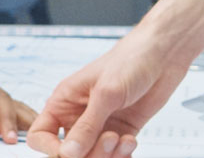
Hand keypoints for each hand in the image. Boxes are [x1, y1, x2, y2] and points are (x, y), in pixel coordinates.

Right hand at [27, 35, 186, 157]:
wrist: (163, 55)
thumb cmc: (131, 59)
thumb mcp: (106, 93)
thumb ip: (87, 126)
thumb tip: (68, 152)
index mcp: (64, 101)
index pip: (41, 135)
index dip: (50, 148)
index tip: (68, 152)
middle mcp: (79, 115)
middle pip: (70, 152)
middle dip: (89, 153)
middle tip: (109, 139)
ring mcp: (101, 125)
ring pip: (93, 156)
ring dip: (108, 155)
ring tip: (122, 139)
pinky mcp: (120, 131)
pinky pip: (115, 155)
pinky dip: (123, 155)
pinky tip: (130, 140)